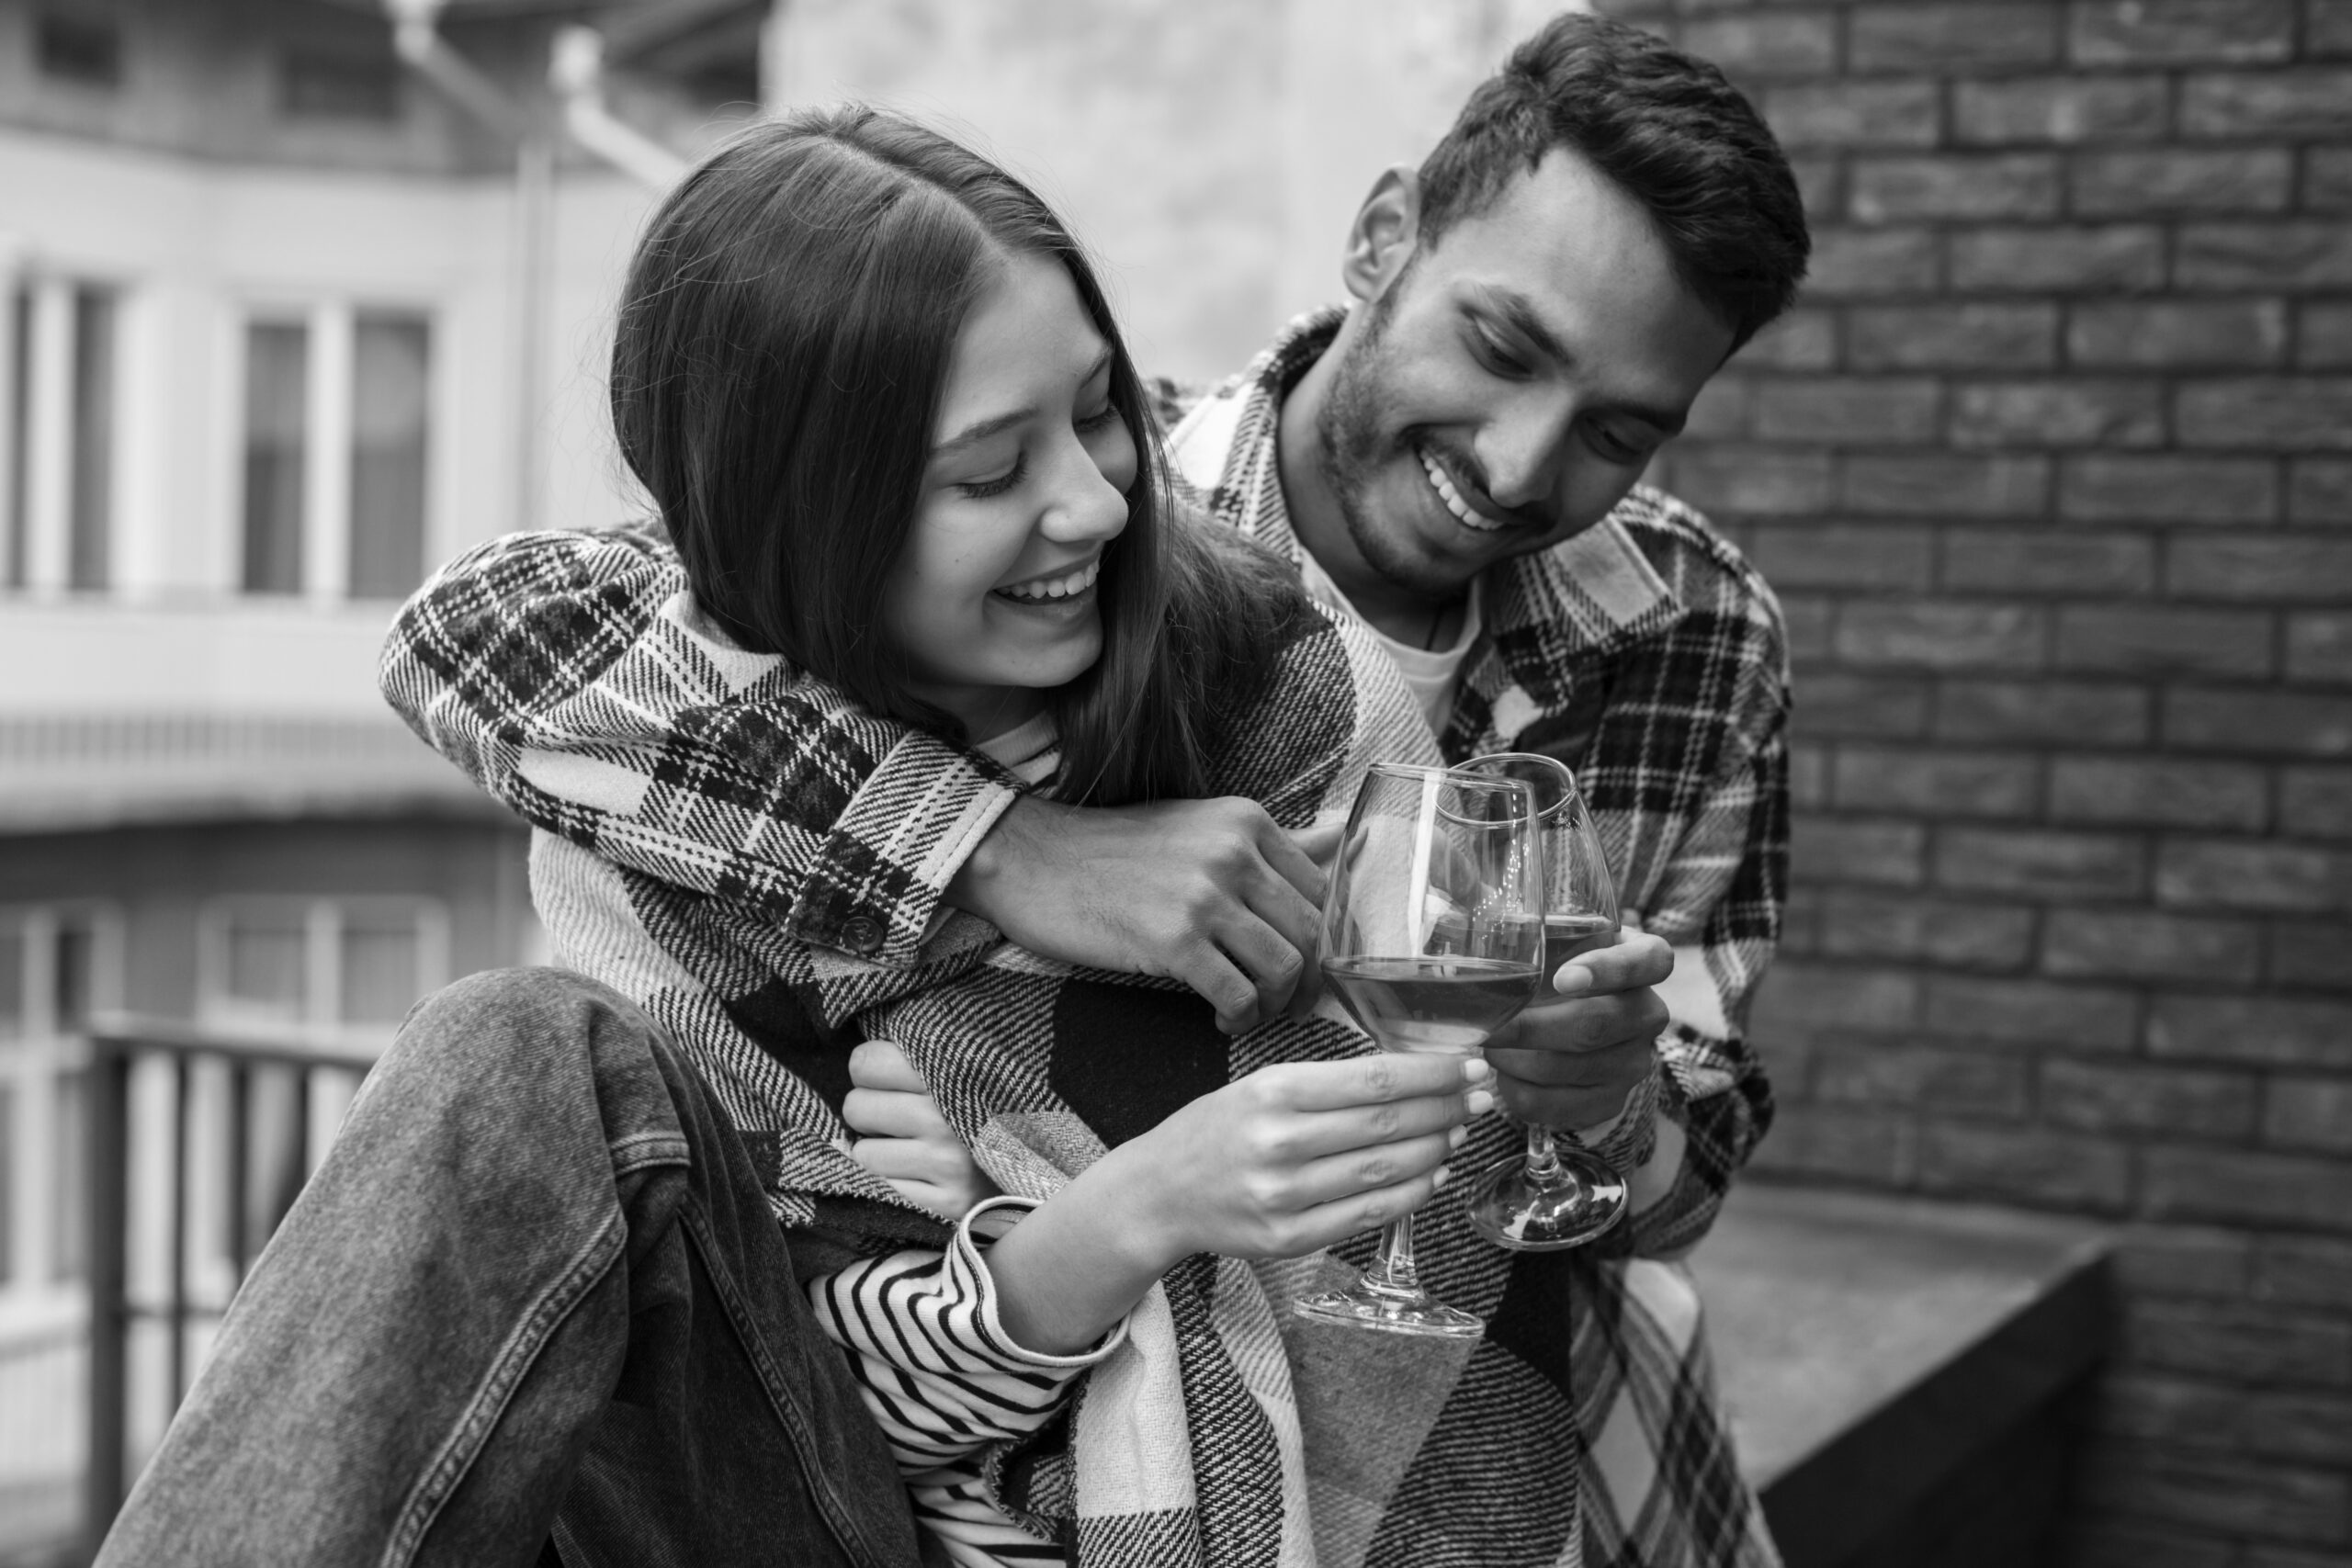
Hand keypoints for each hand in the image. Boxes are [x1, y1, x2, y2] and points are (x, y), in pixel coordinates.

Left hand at [842, 1039, 997, 1219]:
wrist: (1051, 1159)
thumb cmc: (998, 1099)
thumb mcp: (973, 1058)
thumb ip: (927, 1045)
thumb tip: (863, 1045)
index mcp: (953, 1068)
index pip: (866, 1063)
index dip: (869, 1068)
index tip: (886, 1075)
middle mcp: (946, 1117)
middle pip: (857, 1107)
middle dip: (870, 1109)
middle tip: (896, 1112)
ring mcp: (947, 1163)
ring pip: (865, 1151)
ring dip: (881, 1148)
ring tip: (911, 1142)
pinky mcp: (949, 1201)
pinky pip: (887, 1185)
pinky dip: (899, 1177)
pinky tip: (926, 1168)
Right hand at [947, 795, 1339, 1034]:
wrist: (1032, 860)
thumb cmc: (1116, 851)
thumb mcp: (1201, 828)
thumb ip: (1273, 840)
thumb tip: (1341, 835)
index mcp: (1248, 822)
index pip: (1325, 889)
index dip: (1328, 940)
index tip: (1308, 967)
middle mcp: (1235, 852)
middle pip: (1314, 933)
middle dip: (1309, 982)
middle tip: (1285, 1003)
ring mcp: (1205, 894)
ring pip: (1286, 968)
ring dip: (1276, 1006)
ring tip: (1251, 1014)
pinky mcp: (1173, 939)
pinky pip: (1238, 995)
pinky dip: (1239, 1020)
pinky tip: (1221, 1022)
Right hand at [1095, 1052, 1493, 1263]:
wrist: (1157, 1194)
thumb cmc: (1214, 1130)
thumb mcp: (1258, 1085)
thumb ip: (1326, 1082)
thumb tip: (1411, 1075)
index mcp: (1272, 1093)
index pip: (1374, 1080)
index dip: (1433, 1073)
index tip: (1471, 1064)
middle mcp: (1279, 1144)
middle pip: (1387, 1124)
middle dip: (1447, 1107)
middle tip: (1483, 1095)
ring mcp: (1285, 1197)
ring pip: (1385, 1170)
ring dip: (1437, 1149)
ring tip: (1461, 1129)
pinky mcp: (1289, 1238)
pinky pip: (1367, 1215)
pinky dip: (1410, 1193)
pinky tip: (1433, 1173)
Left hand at [1482, 924, 1670, 1130]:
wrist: (1583, 1028)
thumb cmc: (1563, 968)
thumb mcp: (1563, 939)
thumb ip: (1535, 924)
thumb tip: (1475, 897)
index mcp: (1646, 964)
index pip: (1649, 961)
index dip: (1607, 969)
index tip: (1562, 977)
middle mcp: (1649, 1015)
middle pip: (1594, 1025)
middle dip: (1530, 1027)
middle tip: (1489, 1024)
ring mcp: (1634, 1063)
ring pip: (1567, 1068)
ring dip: (1514, 1059)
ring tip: (1488, 1043)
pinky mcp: (1610, 1101)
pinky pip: (1554, 1105)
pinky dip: (1516, 1089)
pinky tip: (1503, 1072)